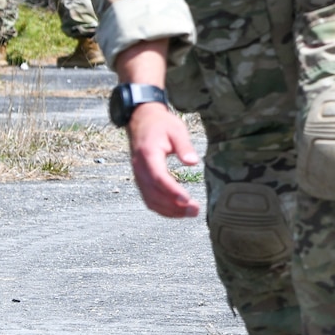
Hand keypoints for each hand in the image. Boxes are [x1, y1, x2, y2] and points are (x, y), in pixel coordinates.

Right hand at [127, 102, 199, 217]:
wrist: (141, 120)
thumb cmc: (161, 124)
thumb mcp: (176, 129)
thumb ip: (184, 146)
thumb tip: (193, 162)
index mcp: (148, 154)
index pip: (159, 177)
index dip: (172, 191)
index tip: (187, 200)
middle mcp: (140, 168)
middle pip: (154, 194)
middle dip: (174, 206)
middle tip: (195, 211)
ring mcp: (138, 176)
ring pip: (151, 200)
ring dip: (170, 211)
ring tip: (190, 213)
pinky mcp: (141, 181)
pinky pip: (149, 199)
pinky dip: (163, 209)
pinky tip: (178, 211)